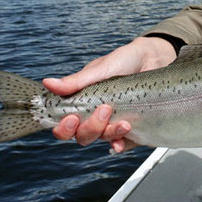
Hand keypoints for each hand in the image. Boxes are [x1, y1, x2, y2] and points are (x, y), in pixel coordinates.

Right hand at [42, 36, 176, 151]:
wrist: (153, 58)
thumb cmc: (124, 61)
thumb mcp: (100, 69)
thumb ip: (76, 81)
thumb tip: (48, 83)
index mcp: (82, 103)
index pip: (65, 126)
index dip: (63, 128)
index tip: (72, 118)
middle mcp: (95, 116)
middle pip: (82, 136)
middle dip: (90, 128)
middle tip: (104, 109)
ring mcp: (114, 123)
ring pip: (103, 139)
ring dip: (110, 133)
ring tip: (123, 120)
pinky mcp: (133, 128)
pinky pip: (125, 143)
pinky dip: (123, 143)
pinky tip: (126, 135)